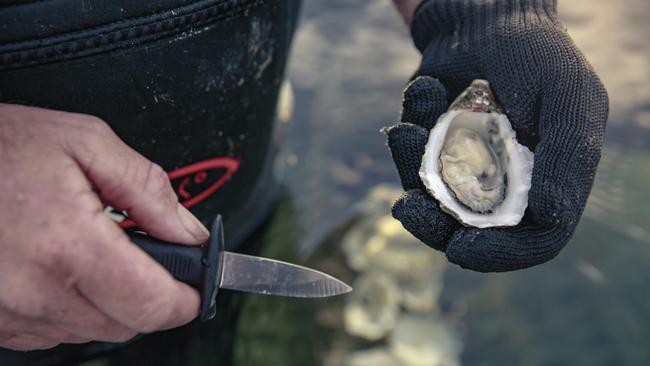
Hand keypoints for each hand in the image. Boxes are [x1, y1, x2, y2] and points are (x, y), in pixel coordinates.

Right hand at [0, 104, 208, 349]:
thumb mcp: (85, 143)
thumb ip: (148, 191)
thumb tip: (190, 234)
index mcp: (68, 246)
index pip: (152, 303)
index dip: (186, 297)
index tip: (197, 282)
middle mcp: (35, 292)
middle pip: (128, 324)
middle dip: (151, 294)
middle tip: (145, 253)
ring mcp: (8, 315)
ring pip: (92, 330)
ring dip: (109, 299)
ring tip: (91, 250)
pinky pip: (53, 332)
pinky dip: (71, 306)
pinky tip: (59, 267)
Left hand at [386, 0, 608, 271]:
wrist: (484, 16)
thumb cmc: (533, 52)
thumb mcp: (565, 98)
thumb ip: (567, 158)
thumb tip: (552, 220)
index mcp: (553, 179)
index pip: (534, 239)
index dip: (501, 254)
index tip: (461, 249)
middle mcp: (510, 181)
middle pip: (472, 231)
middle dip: (434, 224)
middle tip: (408, 208)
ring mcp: (469, 167)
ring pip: (433, 202)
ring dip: (412, 171)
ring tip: (406, 130)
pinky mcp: (435, 148)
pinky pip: (412, 160)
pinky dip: (411, 129)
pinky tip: (425, 91)